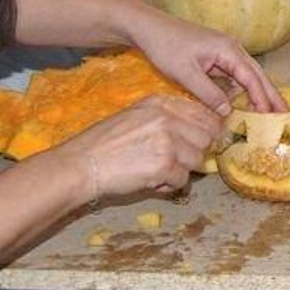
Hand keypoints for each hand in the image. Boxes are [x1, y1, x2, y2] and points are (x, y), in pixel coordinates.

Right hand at [56, 95, 220, 197]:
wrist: (81, 165)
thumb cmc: (103, 144)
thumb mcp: (134, 117)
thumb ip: (164, 118)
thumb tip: (195, 130)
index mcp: (160, 104)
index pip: (203, 112)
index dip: (209, 129)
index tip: (206, 141)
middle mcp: (167, 118)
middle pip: (206, 137)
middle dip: (195, 153)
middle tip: (177, 162)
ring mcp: (168, 141)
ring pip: (197, 160)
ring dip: (181, 171)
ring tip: (158, 172)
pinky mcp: (165, 165)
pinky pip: (183, 180)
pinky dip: (169, 186)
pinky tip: (151, 182)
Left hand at [128, 9, 285, 113]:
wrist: (148, 27)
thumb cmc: (165, 46)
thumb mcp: (185, 74)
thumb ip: (208, 94)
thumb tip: (228, 112)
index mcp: (228, 50)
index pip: (251, 78)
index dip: (262, 98)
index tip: (272, 116)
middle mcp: (232, 50)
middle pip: (257, 75)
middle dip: (271, 95)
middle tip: (285, 114)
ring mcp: (224, 53)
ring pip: (247, 76)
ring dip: (259, 93)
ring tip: (271, 113)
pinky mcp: (215, 57)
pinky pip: (235, 76)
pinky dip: (243, 90)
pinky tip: (246, 103)